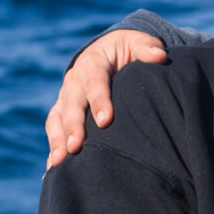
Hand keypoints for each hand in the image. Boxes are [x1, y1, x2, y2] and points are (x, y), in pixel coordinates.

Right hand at [46, 28, 170, 166]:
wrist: (107, 53)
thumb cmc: (127, 50)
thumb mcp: (137, 42)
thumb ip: (147, 47)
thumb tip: (160, 55)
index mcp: (92, 63)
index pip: (94, 81)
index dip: (99, 100)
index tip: (106, 120)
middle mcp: (74, 81)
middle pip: (71, 104)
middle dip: (73, 126)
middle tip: (76, 147)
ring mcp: (66, 98)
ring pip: (56, 119)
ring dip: (57, 140)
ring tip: (58, 162)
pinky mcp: (62, 112)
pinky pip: (54, 130)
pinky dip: (53, 148)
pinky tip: (53, 171)